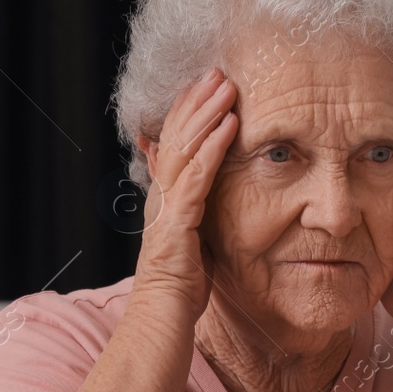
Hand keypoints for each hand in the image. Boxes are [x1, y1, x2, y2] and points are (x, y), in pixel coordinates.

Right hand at [135, 67, 237, 321]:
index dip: (190, 113)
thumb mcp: (191, 243)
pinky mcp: (177, 223)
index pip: (175, 144)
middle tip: (218, 71)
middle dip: (197, 102)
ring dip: (207, 114)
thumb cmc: (180, 290)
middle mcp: (162, 197)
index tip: (208, 87)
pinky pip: (196, 178)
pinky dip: (213, 149)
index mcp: (166, 199)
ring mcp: (167, 208)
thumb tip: (205, 196)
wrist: (162, 320)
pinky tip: (230, 126)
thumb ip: (195, 215)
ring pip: (185, 149)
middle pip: (176, 137)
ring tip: (227, 86)